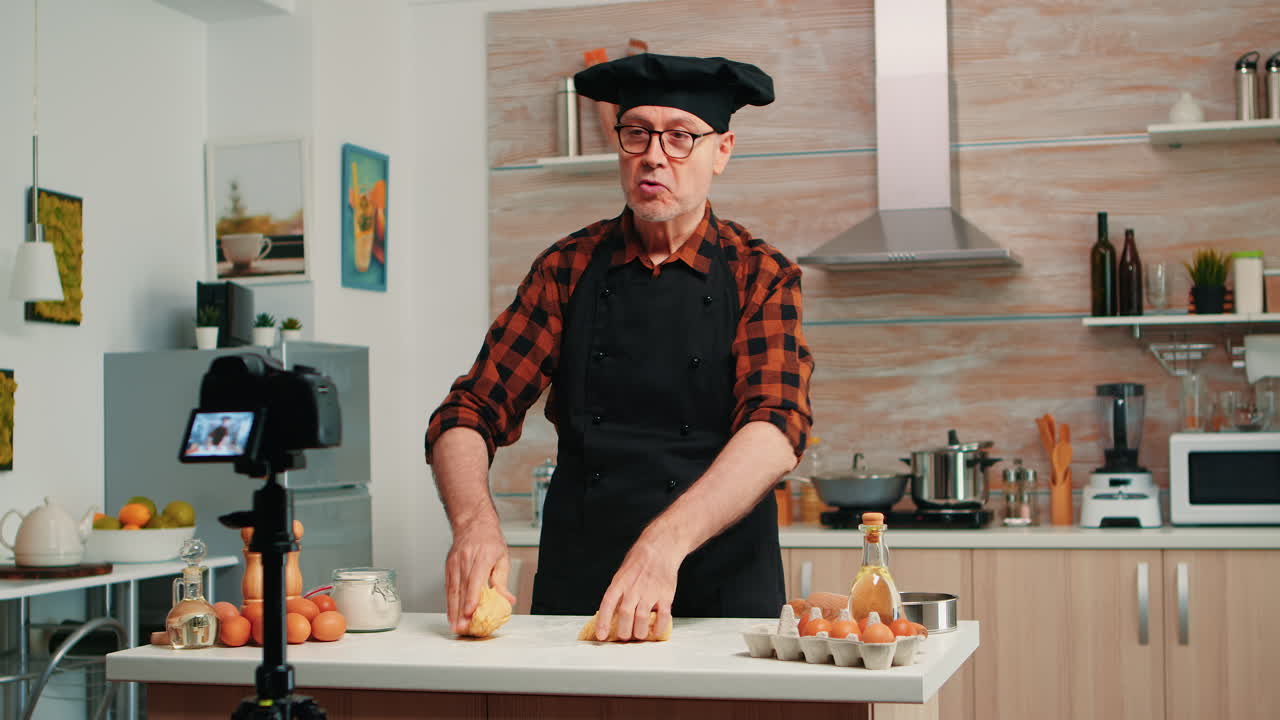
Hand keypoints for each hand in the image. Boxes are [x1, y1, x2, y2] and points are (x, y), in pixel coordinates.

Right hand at [445, 518, 516, 634]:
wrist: (473, 523)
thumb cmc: (490, 540)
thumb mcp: (503, 558)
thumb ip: (502, 581)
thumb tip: (508, 600)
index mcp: (483, 555)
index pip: (475, 579)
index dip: (472, 597)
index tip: (470, 612)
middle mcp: (466, 559)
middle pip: (462, 588)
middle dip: (461, 610)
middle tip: (462, 628)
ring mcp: (455, 562)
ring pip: (453, 590)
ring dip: (453, 610)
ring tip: (455, 626)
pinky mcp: (448, 566)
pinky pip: (448, 587)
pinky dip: (449, 603)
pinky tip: (451, 615)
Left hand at [593, 535, 681, 640]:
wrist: (661, 547)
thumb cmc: (640, 560)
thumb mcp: (622, 573)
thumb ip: (619, 592)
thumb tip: (613, 613)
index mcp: (620, 582)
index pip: (608, 605)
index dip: (603, 622)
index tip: (601, 636)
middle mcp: (633, 588)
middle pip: (625, 615)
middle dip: (623, 632)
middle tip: (625, 637)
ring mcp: (650, 592)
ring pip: (642, 619)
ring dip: (640, 632)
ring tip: (639, 635)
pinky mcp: (665, 595)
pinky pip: (663, 617)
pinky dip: (659, 628)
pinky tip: (657, 631)